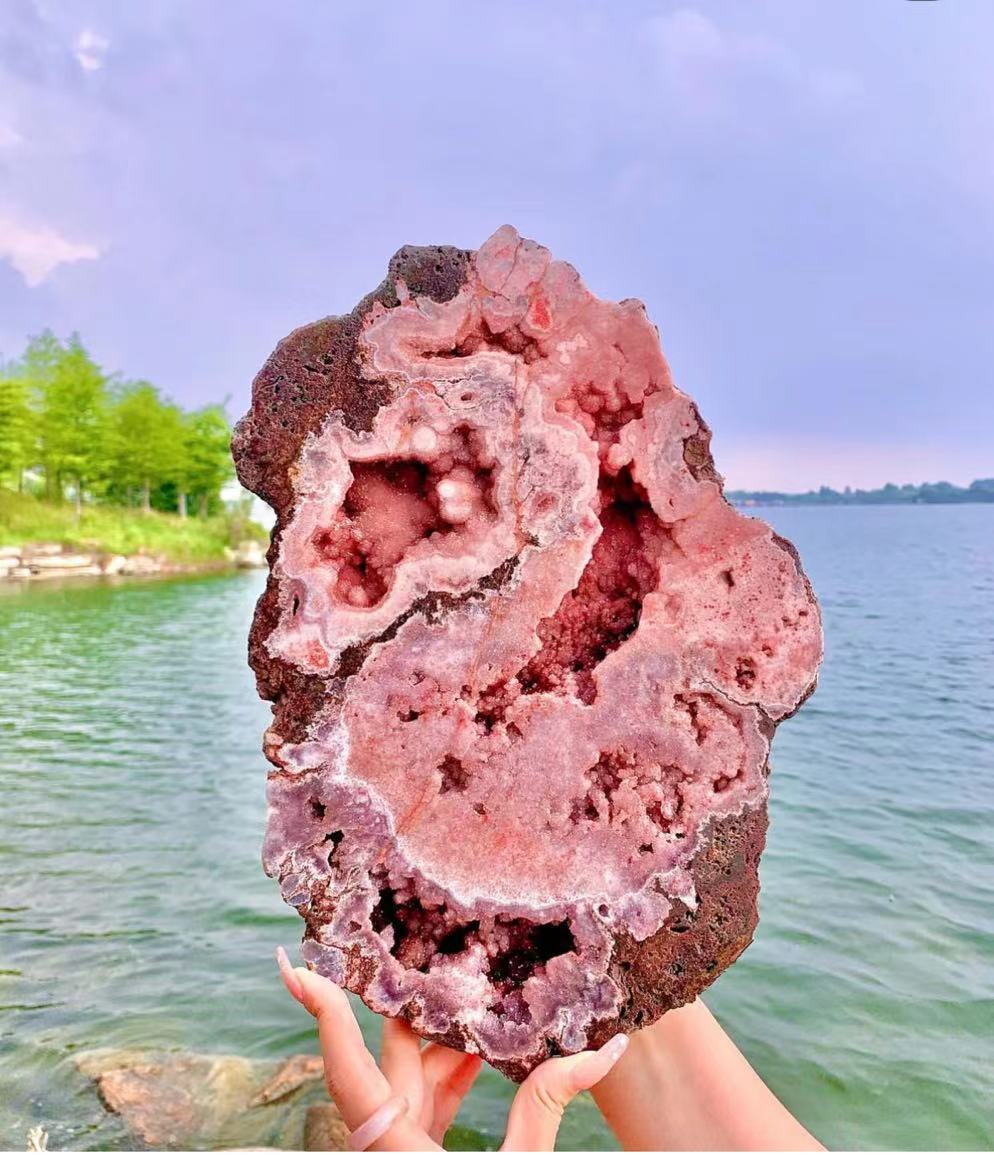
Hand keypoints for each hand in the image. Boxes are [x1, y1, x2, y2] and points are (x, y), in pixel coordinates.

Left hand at [277, 946, 627, 1150]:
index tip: (298, 970)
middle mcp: (387, 1145)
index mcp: (396, 1149)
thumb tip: (608, 1046)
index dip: (324, 1018)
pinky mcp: (417, 1153)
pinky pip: (424, 1102)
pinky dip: (449, 1072)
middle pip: (390, 1059)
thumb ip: (551, 1103)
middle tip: (428, 947)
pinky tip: (477, 1046)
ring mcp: (401, 1149)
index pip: (349, 1073)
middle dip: (412, 1005)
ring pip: (409, 1078)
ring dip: (440, 1038)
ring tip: (470, 988)